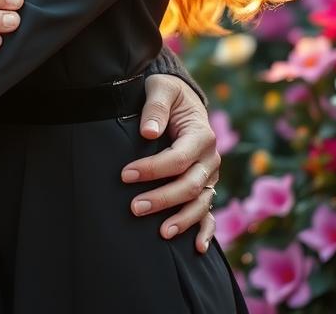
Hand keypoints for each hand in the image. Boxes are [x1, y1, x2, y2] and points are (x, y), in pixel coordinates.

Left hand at [120, 75, 219, 253]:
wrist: (181, 98)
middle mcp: (210, 158)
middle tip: (134, 207)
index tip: (125, 175)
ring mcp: (210, 176)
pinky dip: (206, 230)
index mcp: (202, 134)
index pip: (178, 159)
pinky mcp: (206, 186)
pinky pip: (210, 212)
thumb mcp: (161, 88)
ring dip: (181, 219)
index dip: (153, 169)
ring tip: (161, 233)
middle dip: (162, 199)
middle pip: (189, 186)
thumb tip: (148, 132)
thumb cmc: (167, 92)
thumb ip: (155, 107)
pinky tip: (197, 248)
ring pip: (200, 203)